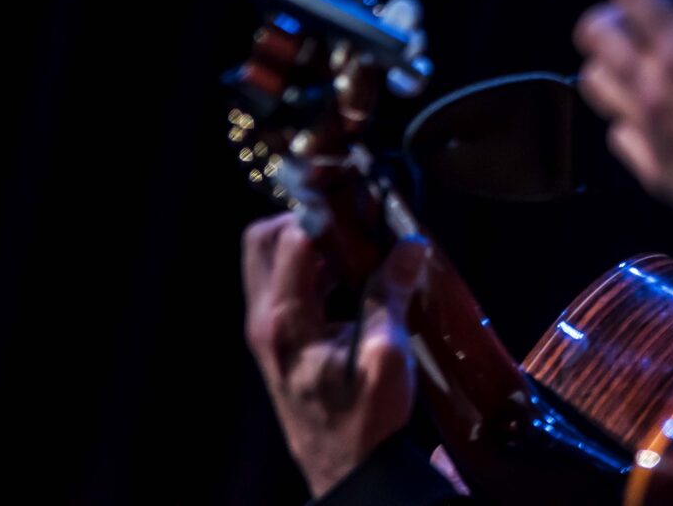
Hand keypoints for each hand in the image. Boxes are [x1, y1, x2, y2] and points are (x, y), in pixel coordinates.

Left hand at [242, 214, 420, 496]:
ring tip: (359, 246)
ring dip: (310, 244)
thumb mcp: (385, 356)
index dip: (328, 213)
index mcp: (285, 322)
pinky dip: (312, 269)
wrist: (346, 469)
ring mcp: (267, 333)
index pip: (292, 240)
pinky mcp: (278, 342)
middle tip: (351, 221)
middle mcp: (265, 322)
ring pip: (270, 262)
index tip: (363, 202)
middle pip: (263, 242)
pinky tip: (353, 278)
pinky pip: (284, 286)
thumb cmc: (364, 421)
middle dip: (306, 219)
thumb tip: (409, 245)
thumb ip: (390, 296)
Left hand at [574, 0, 672, 272]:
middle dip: (624, 15)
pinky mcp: (650, 171)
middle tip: (667, 21)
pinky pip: (616, 130)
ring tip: (663, 64)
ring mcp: (644, 136)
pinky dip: (633, 112)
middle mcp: (650, 94)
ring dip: (620, 62)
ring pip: (594, 80)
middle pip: (594, 31)